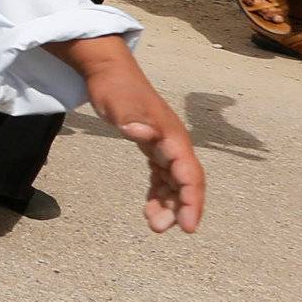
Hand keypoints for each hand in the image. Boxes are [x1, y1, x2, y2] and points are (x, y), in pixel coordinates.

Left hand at [50, 36, 204, 234]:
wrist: (109, 72)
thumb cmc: (117, 89)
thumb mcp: (122, 105)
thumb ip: (134, 120)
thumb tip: (140, 132)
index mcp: (173, 137)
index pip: (189, 175)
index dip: (192, 202)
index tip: (188, 227)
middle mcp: (174, 143)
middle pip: (185, 182)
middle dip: (180, 208)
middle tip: (160, 228)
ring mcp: (164, 145)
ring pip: (174, 182)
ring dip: (168, 204)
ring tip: (153, 224)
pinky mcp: (153, 146)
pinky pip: (162, 175)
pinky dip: (159, 193)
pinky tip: (150, 208)